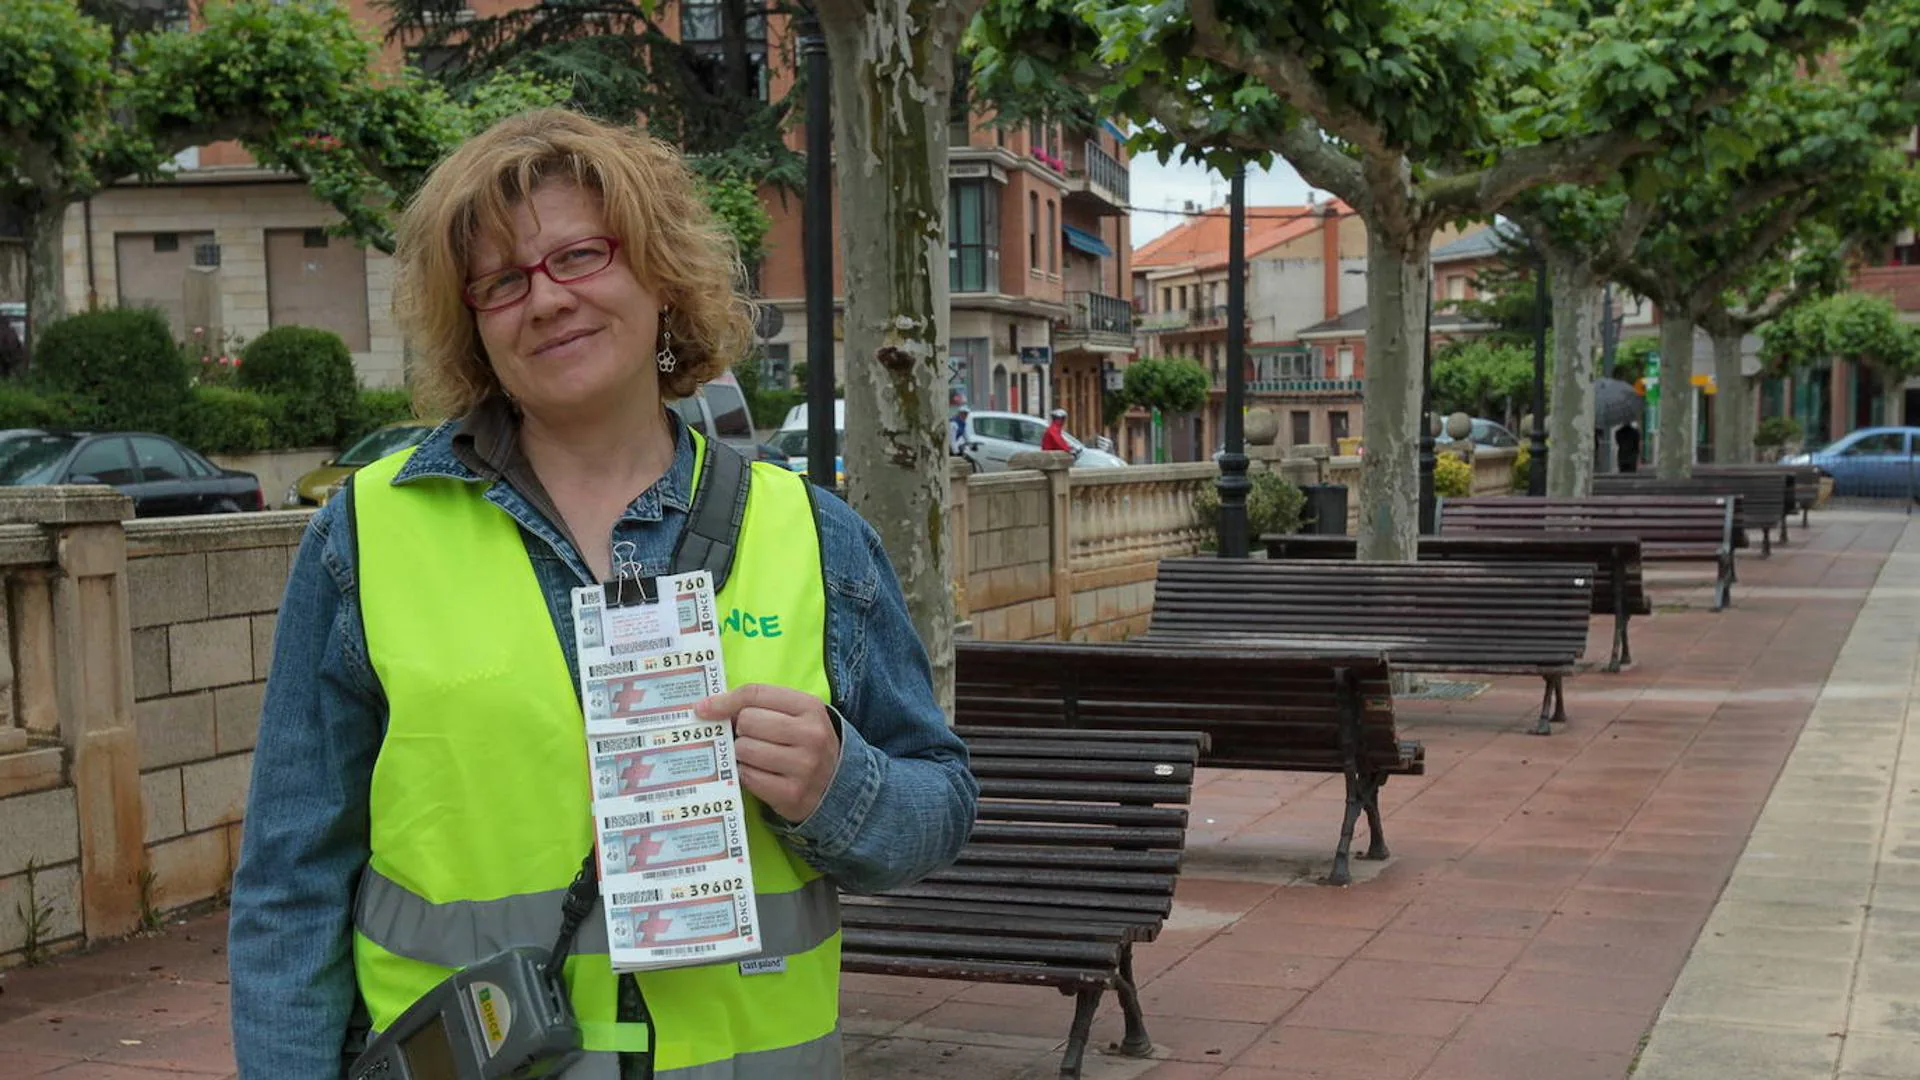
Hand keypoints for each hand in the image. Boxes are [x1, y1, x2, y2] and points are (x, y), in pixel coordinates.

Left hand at [694, 684, 839, 823]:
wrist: (836, 784)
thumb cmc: (803, 743)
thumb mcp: (794, 715)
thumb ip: (758, 705)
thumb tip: (706, 708)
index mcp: (810, 707)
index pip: (756, 693)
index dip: (725, 700)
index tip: (704, 709)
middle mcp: (811, 734)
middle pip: (747, 721)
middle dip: (741, 730)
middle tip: (751, 738)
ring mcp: (804, 766)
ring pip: (744, 749)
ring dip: (742, 754)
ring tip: (757, 757)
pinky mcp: (792, 794)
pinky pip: (748, 777)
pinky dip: (746, 775)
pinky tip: (760, 774)